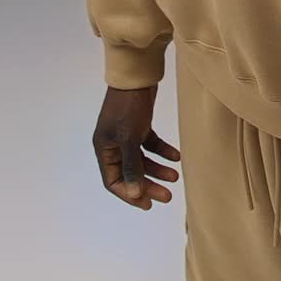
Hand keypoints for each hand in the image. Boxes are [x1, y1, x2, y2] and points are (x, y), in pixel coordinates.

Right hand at [92, 83, 180, 208]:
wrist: (137, 76)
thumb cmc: (128, 107)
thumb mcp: (129, 139)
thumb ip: (131, 166)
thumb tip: (134, 193)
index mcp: (105, 150)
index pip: (114, 181)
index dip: (130, 195)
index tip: (148, 204)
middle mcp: (113, 144)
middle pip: (130, 172)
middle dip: (148, 185)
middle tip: (167, 196)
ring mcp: (126, 135)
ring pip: (142, 159)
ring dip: (158, 168)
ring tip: (175, 176)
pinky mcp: (139, 125)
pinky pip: (150, 144)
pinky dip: (162, 151)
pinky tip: (176, 157)